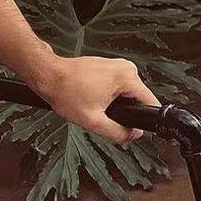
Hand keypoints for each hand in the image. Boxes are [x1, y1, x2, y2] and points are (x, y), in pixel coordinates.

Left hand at [39, 55, 160, 144]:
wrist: (50, 76)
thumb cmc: (66, 92)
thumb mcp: (93, 122)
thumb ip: (118, 132)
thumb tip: (133, 135)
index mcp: (127, 77)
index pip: (150, 101)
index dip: (143, 119)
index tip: (133, 127)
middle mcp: (125, 67)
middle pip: (137, 99)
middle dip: (123, 111)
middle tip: (102, 115)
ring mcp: (117, 65)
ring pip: (126, 94)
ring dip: (114, 104)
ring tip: (94, 105)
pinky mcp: (109, 66)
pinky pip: (117, 86)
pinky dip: (107, 96)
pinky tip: (92, 97)